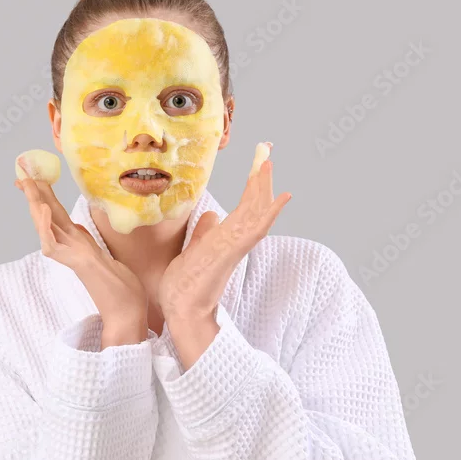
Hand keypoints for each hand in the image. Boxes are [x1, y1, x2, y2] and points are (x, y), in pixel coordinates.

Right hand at [15, 165, 146, 348]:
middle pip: (45, 214)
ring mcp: (70, 256)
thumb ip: (86, 241)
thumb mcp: (104, 255)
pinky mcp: (75, 265)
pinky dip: (46, 227)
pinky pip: (53, 244)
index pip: (54, 211)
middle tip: (22, 169)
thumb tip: (76, 226)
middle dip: (33, 191)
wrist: (126, 312)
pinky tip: (44, 211)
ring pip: (44, 227)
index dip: (43, 192)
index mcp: (76, 241)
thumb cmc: (121, 288)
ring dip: (35, 204)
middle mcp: (68, 246)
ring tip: (29, 183)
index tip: (33, 175)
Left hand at [159, 146, 291, 367]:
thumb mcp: (192, 251)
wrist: (181, 311)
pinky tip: (279, 198)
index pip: (244, 206)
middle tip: (266, 148)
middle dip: (261, 177)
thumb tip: (211, 215)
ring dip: (263, 186)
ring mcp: (233, 247)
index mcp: (226, 238)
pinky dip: (267, 213)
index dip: (253, 184)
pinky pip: (253, 230)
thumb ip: (205, 234)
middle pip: (254, 204)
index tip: (259, 160)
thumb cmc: (184, 286)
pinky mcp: (229, 253)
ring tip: (267, 161)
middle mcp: (234, 240)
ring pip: (255, 213)